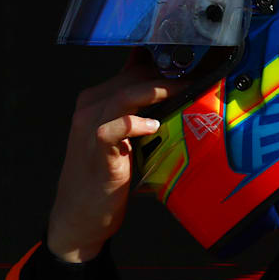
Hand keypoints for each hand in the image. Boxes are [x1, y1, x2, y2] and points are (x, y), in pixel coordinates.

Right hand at [46, 53, 187, 262]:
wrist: (79, 216)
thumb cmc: (105, 177)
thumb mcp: (123, 140)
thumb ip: (140, 118)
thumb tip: (175, 101)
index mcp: (96, 101)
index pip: (132, 69)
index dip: (163, 64)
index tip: (192, 63)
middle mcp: (90, 107)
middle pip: (131, 77)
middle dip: (167, 74)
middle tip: (199, 76)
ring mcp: (90, 126)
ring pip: (124, 95)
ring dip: (158, 90)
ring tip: (185, 90)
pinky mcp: (95, 148)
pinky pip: (115, 127)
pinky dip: (135, 122)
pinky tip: (154, 126)